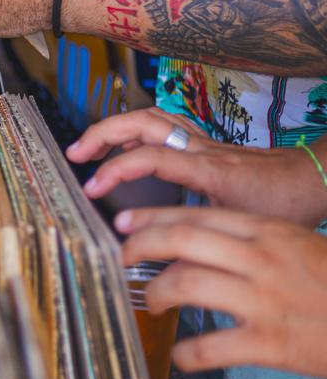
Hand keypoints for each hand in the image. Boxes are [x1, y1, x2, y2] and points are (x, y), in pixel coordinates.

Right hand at [68, 108, 326, 226]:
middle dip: (103, 133)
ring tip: (89, 146)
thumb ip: (198, 241)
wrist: (313, 179)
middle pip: (143, 121)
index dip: (116, 170)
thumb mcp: (240, 231)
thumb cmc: (284, 205)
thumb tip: (155, 261)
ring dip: (115, 127)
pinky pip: (163, 125)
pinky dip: (136, 129)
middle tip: (76, 153)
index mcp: (207, 168)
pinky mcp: (204, 143)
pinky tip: (125, 146)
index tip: (93, 190)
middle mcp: (200, 148)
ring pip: (151, 117)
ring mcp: (202, 141)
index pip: (150, 156)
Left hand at [119, 207, 326, 377]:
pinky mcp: (271, 343)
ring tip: (151, 302)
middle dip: (140, 245)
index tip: (124, 224)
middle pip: (181, 239)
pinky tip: (180, 355)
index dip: (152, 218)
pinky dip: (187, 352)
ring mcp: (264, 300)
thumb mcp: (297, 246)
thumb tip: (199, 241)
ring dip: (156, 293)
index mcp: (267, 233)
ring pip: (186, 283)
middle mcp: (261, 259)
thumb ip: (251, 240)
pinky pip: (211, 346)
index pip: (196, 216)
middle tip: (120, 258)